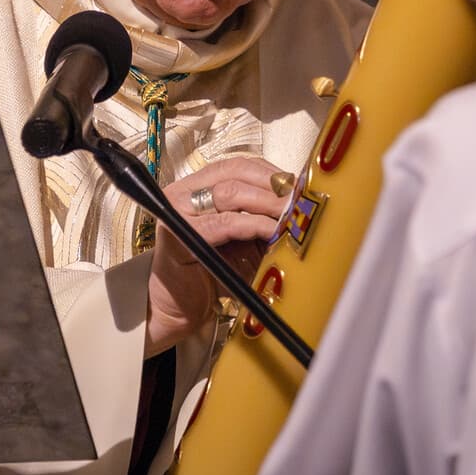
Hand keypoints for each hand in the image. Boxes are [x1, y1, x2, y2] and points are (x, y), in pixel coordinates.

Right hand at [146, 157, 290, 356]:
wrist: (179, 310)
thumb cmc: (213, 272)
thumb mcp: (241, 237)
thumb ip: (261, 216)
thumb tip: (299, 201)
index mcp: (196, 185)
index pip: (237, 165)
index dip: (270, 172)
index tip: (297, 185)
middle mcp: (182, 192)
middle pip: (234, 172)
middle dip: (272, 185)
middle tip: (300, 200)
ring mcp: (176, 212)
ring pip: (229, 192)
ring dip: (267, 202)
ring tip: (290, 213)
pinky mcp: (178, 237)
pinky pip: (224, 223)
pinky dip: (254, 224)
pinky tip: (273, 231)